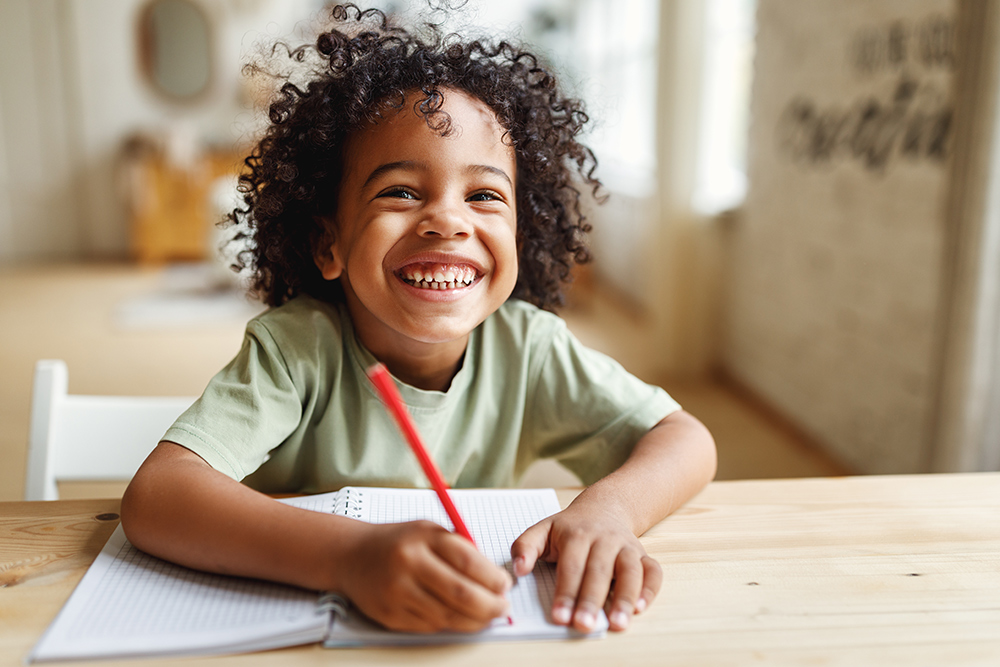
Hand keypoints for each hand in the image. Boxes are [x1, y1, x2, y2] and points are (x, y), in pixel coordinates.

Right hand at [339, 520, 511, 632]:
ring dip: (474, 620)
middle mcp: (408, 564)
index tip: (505, 585)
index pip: (468, 561)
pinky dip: (450, 625)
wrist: (352, 556)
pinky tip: (459, 618)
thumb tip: (494, 578)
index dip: (492, 578)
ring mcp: (397, 592)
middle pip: (460, 593)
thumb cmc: (399, 542)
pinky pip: (429, 626)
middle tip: (502, 607)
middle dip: (489, 605)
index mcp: (422, 538)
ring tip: (487, 615)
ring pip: (447, 616)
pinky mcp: (389, 615)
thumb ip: (460, 549)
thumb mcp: (429, 532)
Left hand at [509, 504, 661, 632]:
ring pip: (630, 571)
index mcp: (576, 535)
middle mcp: (604, 540)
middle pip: (599, 571)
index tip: (559, 616)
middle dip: (591, 600)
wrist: (604, 507)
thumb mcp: (543, 528)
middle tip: (584, 624)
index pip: (571, 567)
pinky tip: (640, 607)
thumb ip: (525, 546)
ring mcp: (626, 547)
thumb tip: (518, 569)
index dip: (565, 592)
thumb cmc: (570, 526)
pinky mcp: (643, 555)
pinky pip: (653, 571)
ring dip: (624, 598)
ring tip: (617, 623)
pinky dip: (650, 589)